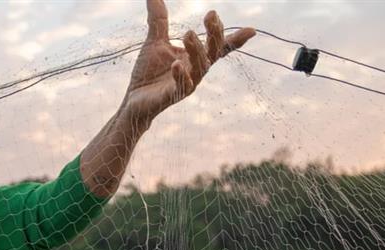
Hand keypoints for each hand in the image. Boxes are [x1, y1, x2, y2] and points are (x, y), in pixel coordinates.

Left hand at [121, 1, 254, 126]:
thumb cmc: (148, 72)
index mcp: (194, 57)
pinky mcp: (172, 96)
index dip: (235, 40)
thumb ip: (159, 20)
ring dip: (196, 50)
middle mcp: (195, 71)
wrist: (133, 99)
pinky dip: (181, 75)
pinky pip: (182, 86)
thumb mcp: (154, 41)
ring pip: (200, 68)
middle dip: (215, 35)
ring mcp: (186, 84)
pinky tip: (176, 64)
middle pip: (212, 53)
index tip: (252, 30)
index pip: (219, 47)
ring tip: (188, 34)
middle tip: (210, 16)